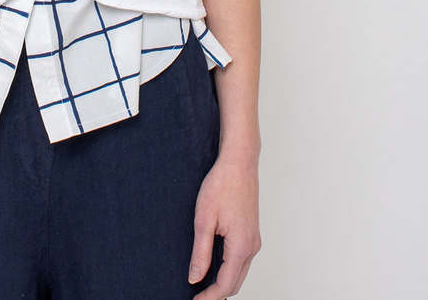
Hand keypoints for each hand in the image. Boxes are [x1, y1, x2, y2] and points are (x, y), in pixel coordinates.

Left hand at [188, 154, 261, 298]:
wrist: (239, 163)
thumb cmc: (222, 185)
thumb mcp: (204, 219)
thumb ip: (200, 252)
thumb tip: (195, 277)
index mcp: (241, 246)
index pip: (226, 284)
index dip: (209, 297)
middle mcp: (252, 246)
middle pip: (235, 283)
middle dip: (217, 293)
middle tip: (197, 295)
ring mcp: (254, 239)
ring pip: (239, 272)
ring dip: (223, 281)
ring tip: (202, 282)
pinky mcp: (251, 231)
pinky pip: (241, 259)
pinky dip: (228, 267)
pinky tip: (213, 263)